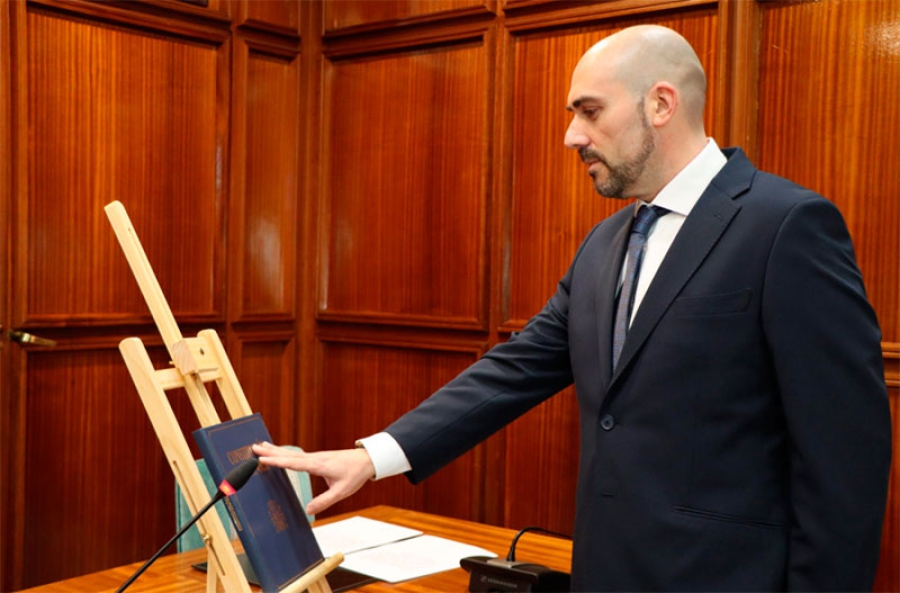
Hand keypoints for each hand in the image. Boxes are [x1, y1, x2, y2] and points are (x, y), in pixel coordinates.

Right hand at [251, 442, 374, 514]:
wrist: (367, 460)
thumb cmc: (355, 474)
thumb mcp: (342, 491)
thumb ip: (324, 501)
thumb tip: (307, 509)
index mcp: (318, 465)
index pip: (293, 463)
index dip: (277, 461)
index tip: (262, 459)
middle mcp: (314, 458)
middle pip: (288, 455)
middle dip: (271, 451)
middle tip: (253, 447)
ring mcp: (315, 457)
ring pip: (291, 453)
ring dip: (276, 450)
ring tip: (260, 445)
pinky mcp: (317, 458)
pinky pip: (297, 455)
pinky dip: (285, 453)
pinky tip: (280, 453)